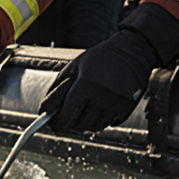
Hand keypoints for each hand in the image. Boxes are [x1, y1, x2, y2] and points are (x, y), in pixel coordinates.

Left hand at [39, 4, 178, 132]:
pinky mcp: (127, 108)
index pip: (67, 114)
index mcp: (86, 85)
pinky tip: (99, 107)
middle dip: (70, 122)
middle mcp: (102, 97)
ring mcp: (116, 104)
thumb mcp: (74, 66)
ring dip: (85, 122)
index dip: (57, 123)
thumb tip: (45, 109)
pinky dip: (100, 120)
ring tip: (84, 108)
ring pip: (94, 127)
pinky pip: (108, 124)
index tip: (53, 124)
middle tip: (67, 115)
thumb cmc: (100, 57)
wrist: (133, 52)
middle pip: (79, 124)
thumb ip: (57, 87)